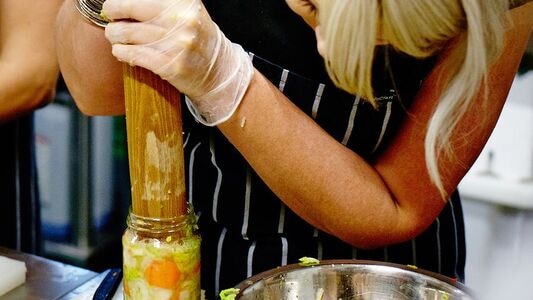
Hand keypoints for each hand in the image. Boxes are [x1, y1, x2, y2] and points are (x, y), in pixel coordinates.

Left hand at [102, 0, 252, 124]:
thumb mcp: (187, 11)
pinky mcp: (171, 65)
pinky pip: (134, 54)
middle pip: (129, 9)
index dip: (120, 0)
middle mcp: (182, 20)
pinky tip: (121, 51)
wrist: (216, 71)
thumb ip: (161, 3)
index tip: (113, 5)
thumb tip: (123, 2)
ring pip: (127, 33)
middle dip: (113, 13)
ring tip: (116, 37)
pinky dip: (122, 52)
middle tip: (111, 18)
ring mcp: (177, 44)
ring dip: (115, 35)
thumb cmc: (196, 38)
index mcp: (184, 2)